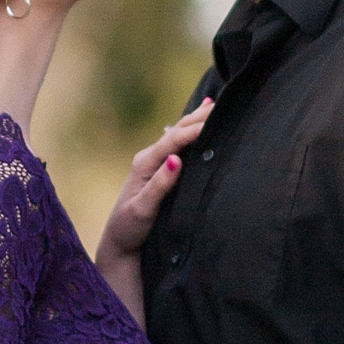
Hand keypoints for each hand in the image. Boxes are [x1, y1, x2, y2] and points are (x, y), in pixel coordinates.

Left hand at [95, 103, 212, 267]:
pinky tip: (199, 119)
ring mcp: (154, 162)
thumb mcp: (143, 209)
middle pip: (177, 130)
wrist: (120, 241)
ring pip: (178, 133)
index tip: (217, 121)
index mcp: (145, 163)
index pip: (174, 140)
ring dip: (196, 119)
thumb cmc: (131, 228)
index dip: (195, 128)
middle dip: (199, 117)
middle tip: (224, 103)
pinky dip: (192, 129)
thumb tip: (176, 159)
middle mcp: (149, 157)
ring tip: (215, 104)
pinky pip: (179, 143)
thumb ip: (159, 185)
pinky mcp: (160, 168)